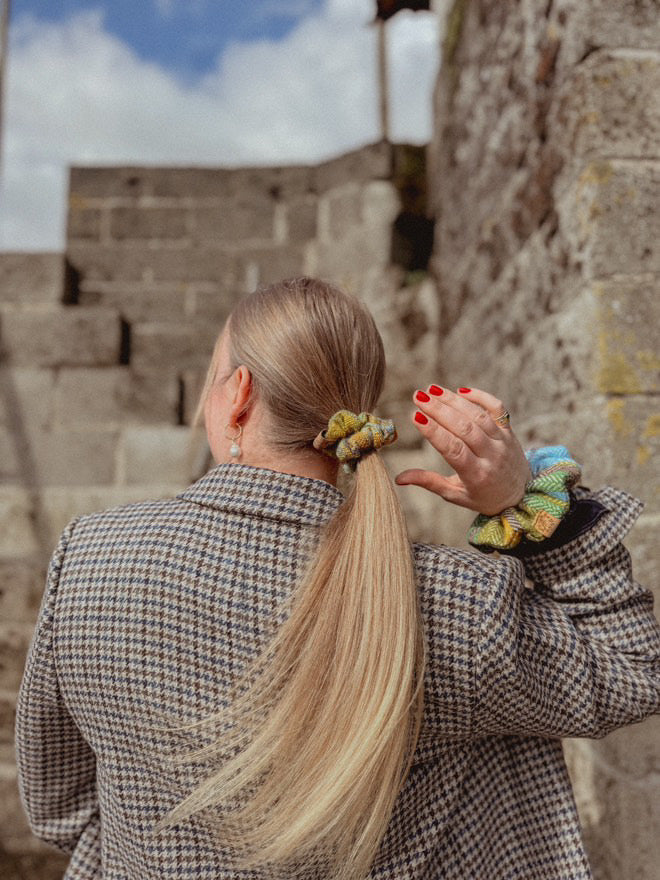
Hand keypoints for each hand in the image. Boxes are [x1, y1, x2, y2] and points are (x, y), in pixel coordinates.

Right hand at [395, 386, 531, 515]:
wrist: (522, 495)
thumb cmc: (483, 496)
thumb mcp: (456, 495)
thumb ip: (429, 483)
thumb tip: (399, 478)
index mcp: (476, 475)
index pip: (453, 450)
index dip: (434, 432)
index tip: (416, 417)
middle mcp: (492, 456)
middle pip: (465, 428)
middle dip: (439, 410)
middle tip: (418, 397)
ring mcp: (503, 441)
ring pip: (478, 416)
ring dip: (454, 400)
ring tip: (432, 390)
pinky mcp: (509, 430)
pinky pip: (497, 408)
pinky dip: (480, 396)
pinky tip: (460, 391)